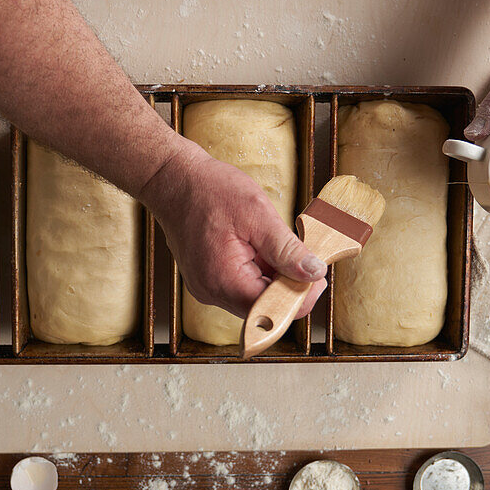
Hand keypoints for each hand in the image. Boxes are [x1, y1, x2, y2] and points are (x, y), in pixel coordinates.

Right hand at [142, 144, 326, 318]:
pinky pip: (240, 286)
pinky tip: (258, 247)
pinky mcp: (207, 279)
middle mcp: (211, 292)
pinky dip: (257, 272)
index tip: (317, 276)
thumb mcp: (257, 214)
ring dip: (273, 277)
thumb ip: (287, 249)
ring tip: (273, 244)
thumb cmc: (208, 190)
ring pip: (254, 297)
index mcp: (223, 280)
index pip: (272, 309)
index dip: (301, 296)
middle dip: (288, 285)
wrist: (172, 180)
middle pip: (264, 306)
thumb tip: (313, 273)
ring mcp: (207, 287)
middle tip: (302, 254)